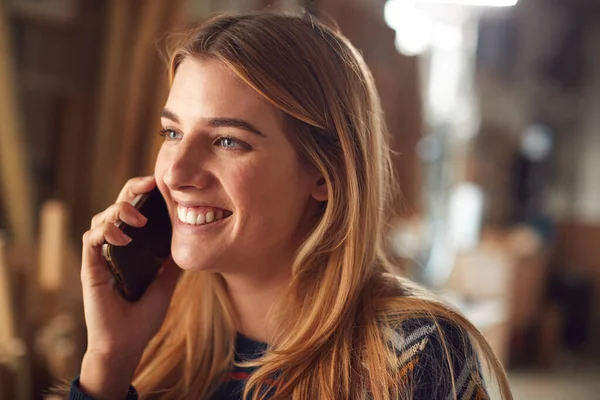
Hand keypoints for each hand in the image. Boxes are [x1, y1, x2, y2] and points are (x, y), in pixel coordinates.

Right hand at [80, 176, 179, 359]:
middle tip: (150, 182)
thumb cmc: (144, 316)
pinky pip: (90, 239)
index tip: (161, 183)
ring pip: (101, 217)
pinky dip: (105, 232)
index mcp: (131, 248)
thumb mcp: (166, 282)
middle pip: (116, 207)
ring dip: (118, 210)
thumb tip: (190, 238)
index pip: (133, 212)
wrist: (128, 344)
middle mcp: (114, 248)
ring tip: (137, 219)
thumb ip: (172, 260)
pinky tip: (122, 238)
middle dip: (131, 190)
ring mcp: (101, 256)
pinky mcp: (90, 268)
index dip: (143, 194)